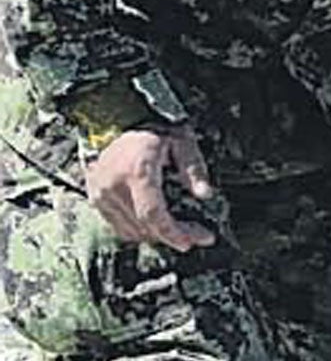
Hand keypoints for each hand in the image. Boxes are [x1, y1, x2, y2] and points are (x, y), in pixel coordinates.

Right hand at [85, 125, 216, 250]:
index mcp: (136, 171)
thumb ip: (194, 167)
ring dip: (156, 235)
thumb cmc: (151, 130)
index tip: (193, 241)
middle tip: (196, 234)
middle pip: (144, 227)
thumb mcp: (181, 141)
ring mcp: (101, 193)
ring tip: (178, 228)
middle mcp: (114, 185)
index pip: (153, 215)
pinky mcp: (95, 198)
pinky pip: (119, 226)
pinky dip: (140, 229)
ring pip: (131, 231)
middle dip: (173, 236)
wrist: (114, 120)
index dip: (173, 233)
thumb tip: (205, 194)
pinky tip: (157, 222)